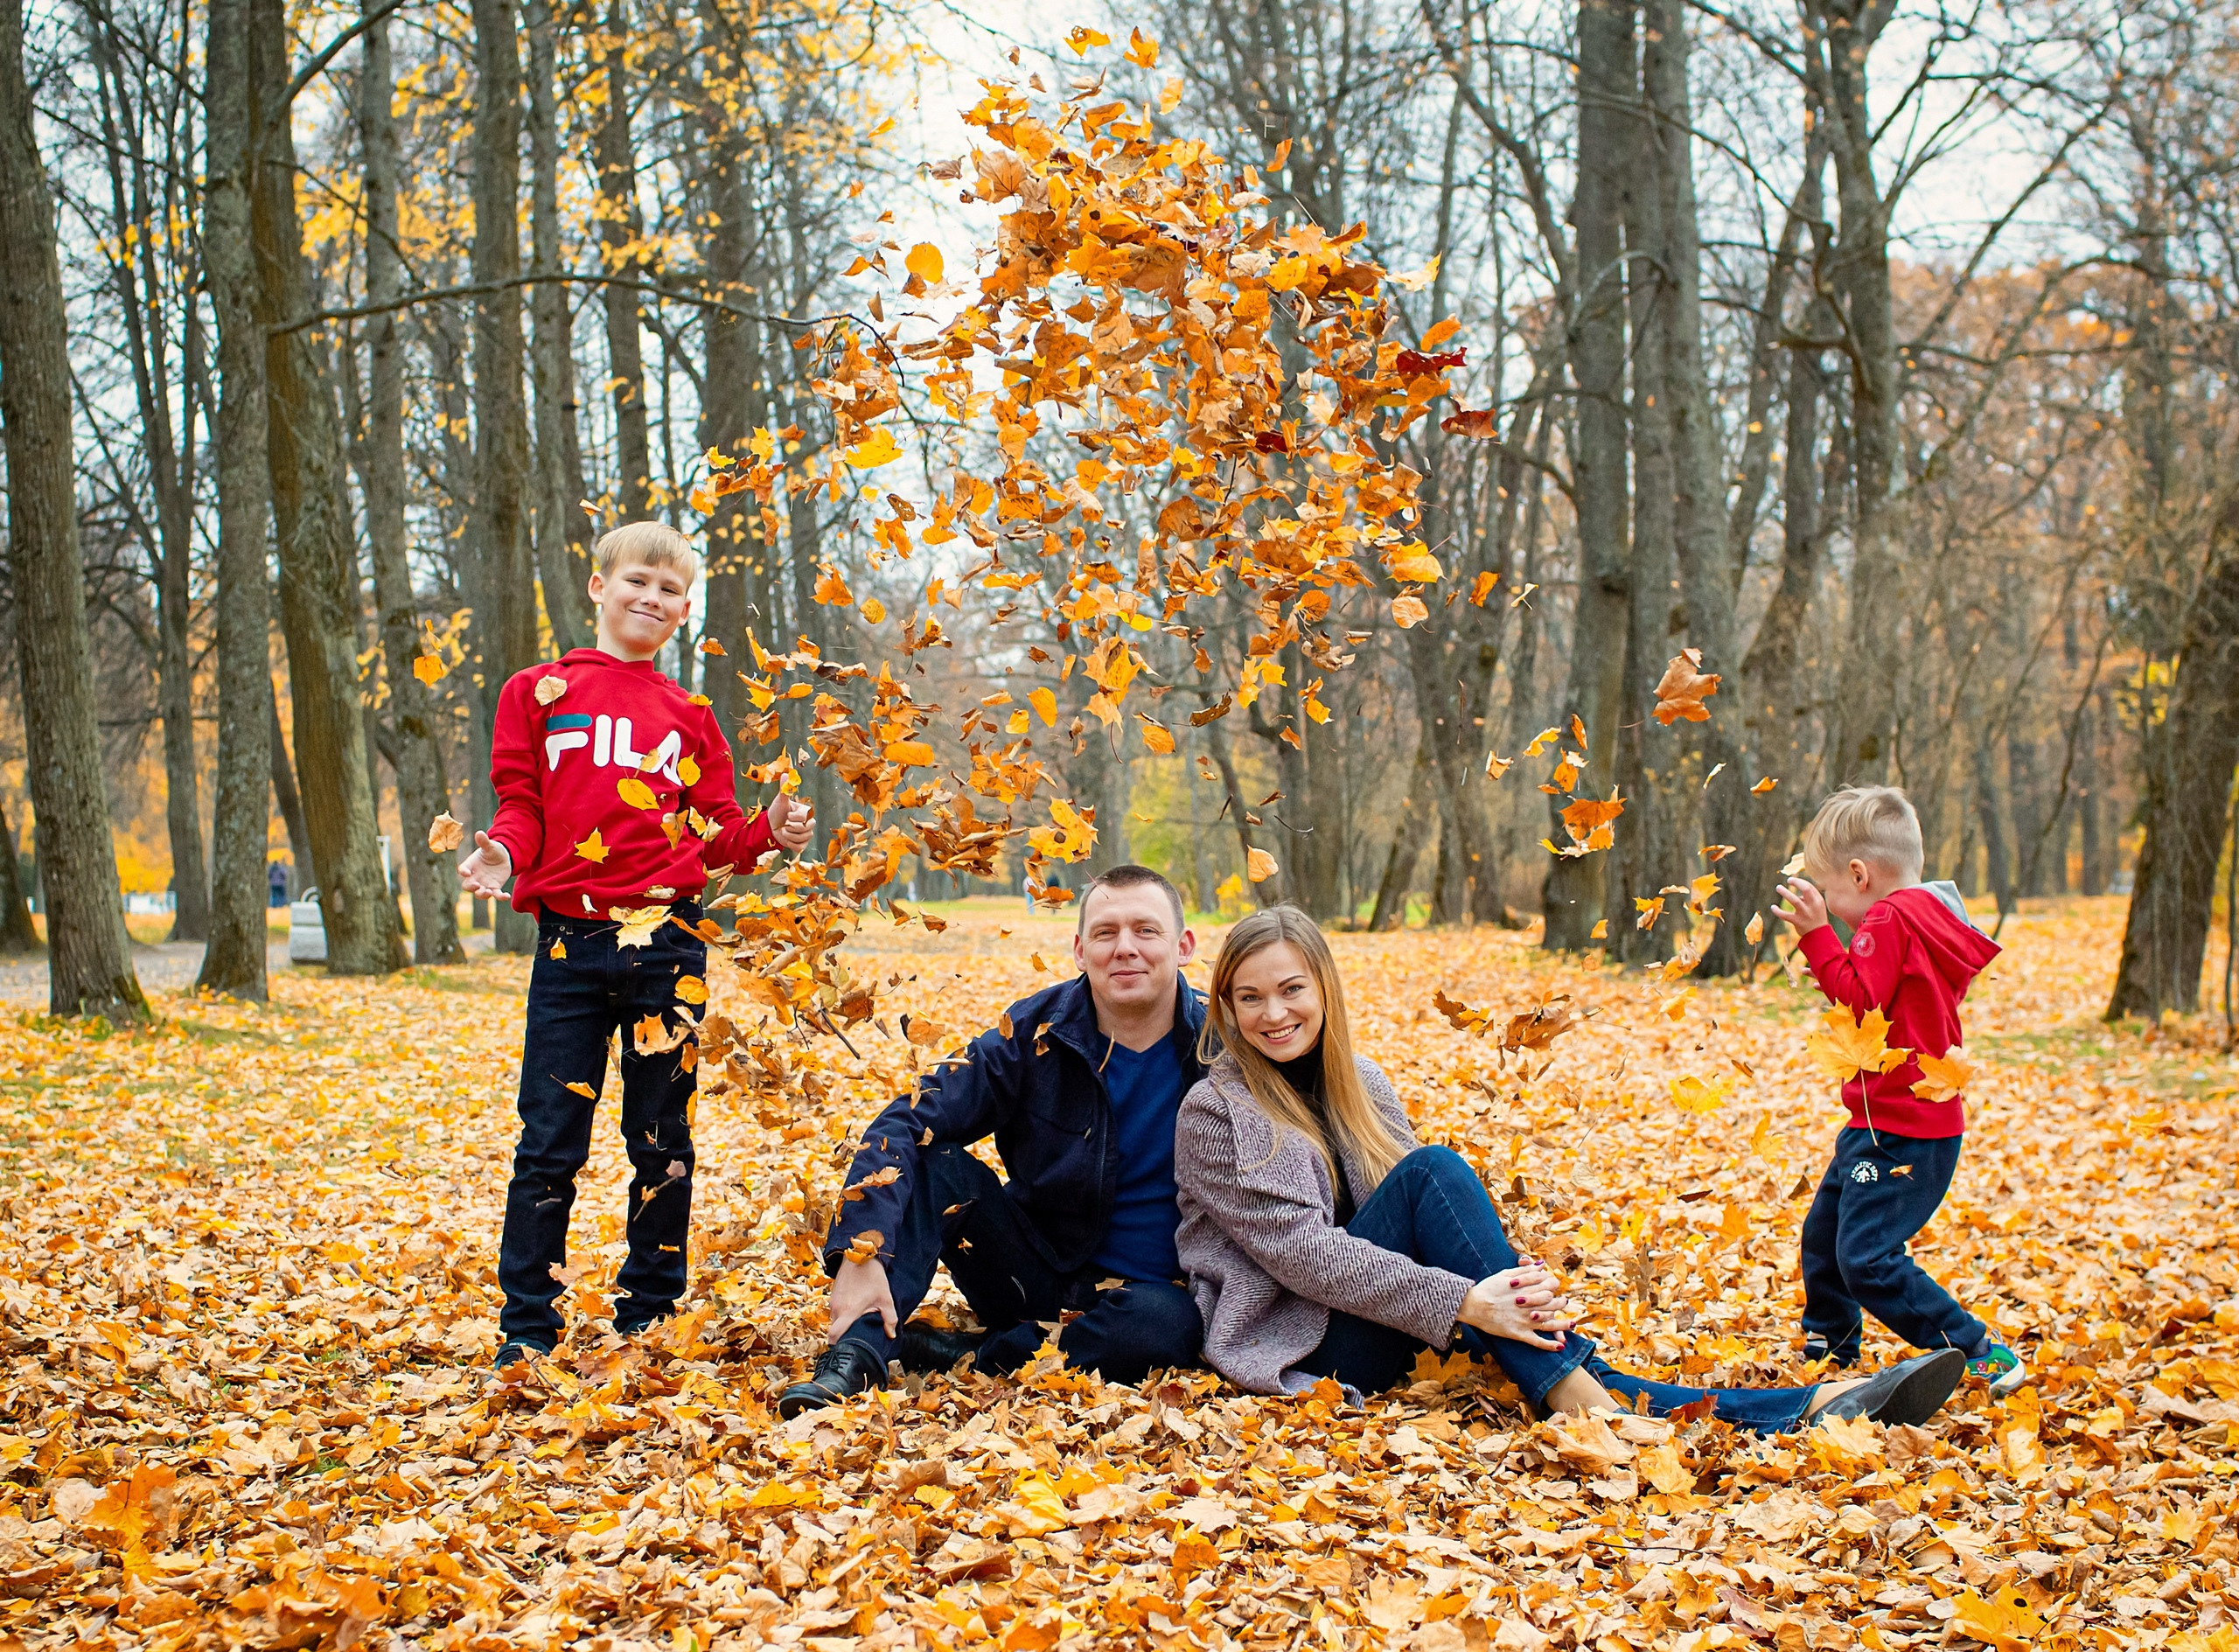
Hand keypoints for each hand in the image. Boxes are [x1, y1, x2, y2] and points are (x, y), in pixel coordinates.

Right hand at [457, 831, 512, 898]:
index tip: (466, 872)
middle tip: (476, 885)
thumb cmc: (493, 851)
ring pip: (479, 894)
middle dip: (470, 887)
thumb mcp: (490, 846)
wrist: (504, 858)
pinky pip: (496, 895)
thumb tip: (479, 833)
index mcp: (471, 865)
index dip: (463, 872)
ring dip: (482, 895)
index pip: (463, 870)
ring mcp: (484, 884)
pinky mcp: (495, 888)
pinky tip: (506, 896)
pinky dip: (501, 897)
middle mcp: (475, 877)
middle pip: (467, 886)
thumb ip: (484, 842)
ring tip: (488, 892)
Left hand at [768, 793, 816, 851]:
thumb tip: (787, 775)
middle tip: (785, 824)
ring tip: (784, 831)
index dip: (792, 818)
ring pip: (801, 839)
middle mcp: (810, 823)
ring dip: (788, 836)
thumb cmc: (777, 811)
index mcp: (807, 812)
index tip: (787, 815)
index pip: (803, 817)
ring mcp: (808, 834)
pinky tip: (786, 839)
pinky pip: (799, 848)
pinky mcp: (803, 844)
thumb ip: (785, 789)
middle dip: (790, 828)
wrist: (771, 826)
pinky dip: (790, 844)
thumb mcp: (780, 801)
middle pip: (804, 829)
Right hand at [828, 1256, 895, 1344]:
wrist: (859, 1254)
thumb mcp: (885, 1298)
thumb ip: (889, 1319)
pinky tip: (854, 1310)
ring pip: (835, 1320)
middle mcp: (837, 1308)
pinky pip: (835, 1311)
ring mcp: (833, 1301)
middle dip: (844, 1335)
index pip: (834, 1336)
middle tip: (857, 1338)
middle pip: (835, 1330)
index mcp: (848, 1311)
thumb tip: (891, 1335)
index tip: (845, 1350)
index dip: (837, 1346)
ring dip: (844, 1323)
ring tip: (857, 1322)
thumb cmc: (873, 1276)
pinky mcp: (833, 1295)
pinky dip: (842, 1314)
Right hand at [1457, 1262, 1573, 1350]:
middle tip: (1563, 1302)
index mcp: (1524, 1288)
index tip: (1554, 1286)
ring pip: (1549, 1323)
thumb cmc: (1487, 1288)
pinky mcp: (1518, 1333)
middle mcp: (1527, 1304)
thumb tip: (1541, 1265)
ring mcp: (1524, 1320)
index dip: (1552, 1283)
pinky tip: (1560, 1347)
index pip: (1546, 1284)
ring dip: (1562, 1324)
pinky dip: (1550, 1345)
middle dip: (1560, 1302)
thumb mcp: (1505, 1274)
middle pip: (1551, 1302)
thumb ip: (1525, 1270)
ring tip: (1571, 1324)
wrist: (1471, 1306)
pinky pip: (1537, 1341)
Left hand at [1774, 876, 1827, 933]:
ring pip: (1794, 900)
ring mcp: (1805, 913)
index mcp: (1818, 900)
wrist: (1819, 936)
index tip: (1792, 880)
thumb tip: (1798, 894)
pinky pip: (1785, 915)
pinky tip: (1773, 907)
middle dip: (1796, 882)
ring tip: (1778, 887)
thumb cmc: (1817, 918)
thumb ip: (1810, 899)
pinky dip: (1778, 911)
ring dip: (1785, 892)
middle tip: (1788, 880)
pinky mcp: (1797, 921)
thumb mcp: (1818, 907)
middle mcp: (1812, 906)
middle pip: (1806, 889)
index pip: (1809, 886)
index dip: (1799, 881)